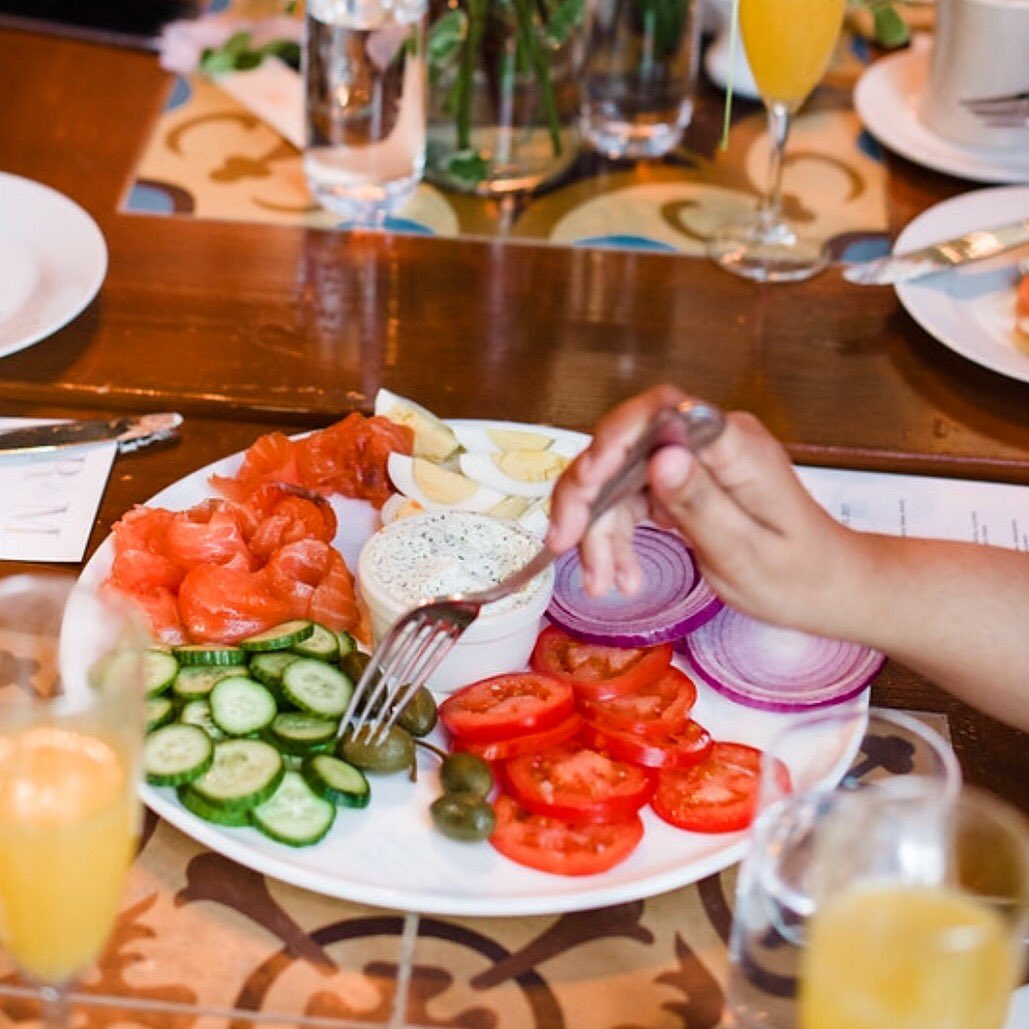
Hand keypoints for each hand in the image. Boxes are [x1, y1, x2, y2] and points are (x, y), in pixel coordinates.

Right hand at [547, 386, 862, 634]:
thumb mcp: (747, 552)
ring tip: (601, 581)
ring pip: (617, 478)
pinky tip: (617, 573)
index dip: (614, 438)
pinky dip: (613, 537)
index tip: (588, 483)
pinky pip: (629, 501)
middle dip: (586, 495)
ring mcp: (692, 462)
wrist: (828, 589)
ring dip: (597, 529)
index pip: (661, 412)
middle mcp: (707, 443)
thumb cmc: (799, 576)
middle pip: (624, 446)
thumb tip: (662, 457)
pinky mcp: (681, 484)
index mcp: (732, 446)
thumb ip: (701, 503)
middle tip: (566, 543)